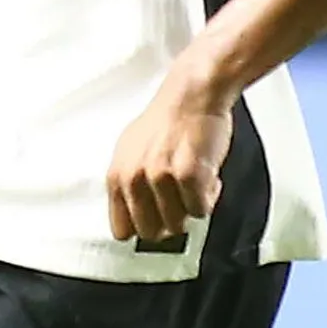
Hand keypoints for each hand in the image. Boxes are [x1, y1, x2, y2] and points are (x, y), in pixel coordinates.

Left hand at [105, 82, 233, 246]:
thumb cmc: (167, 119)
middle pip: (150, 233)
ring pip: (178, 224)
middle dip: (169, 220)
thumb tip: (131, 218)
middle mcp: (134, 179)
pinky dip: (209, 197)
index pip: (121, 230)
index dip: (143, 226)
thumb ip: (128, 185)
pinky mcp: (188, 176)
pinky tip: (207, 176)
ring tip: (194, 182)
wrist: (193, 94)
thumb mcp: (131, 151)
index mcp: (117, 176)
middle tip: (179, 199)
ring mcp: (160, 178)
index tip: (155, 217)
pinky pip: (201, 210)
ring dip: (191, 206)